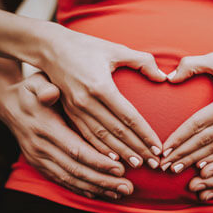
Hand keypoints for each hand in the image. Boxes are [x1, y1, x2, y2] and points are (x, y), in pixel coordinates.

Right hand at [0, 72, 133, 198]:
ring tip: (120, 193)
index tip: (120, 168)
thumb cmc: (31, 91)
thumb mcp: (36, 83)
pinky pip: (62, 180)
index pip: (75, 149)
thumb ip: (45, 88)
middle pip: (76, 170)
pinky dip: (81, 189)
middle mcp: (42, 148)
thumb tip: (50, 93)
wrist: (10, 105)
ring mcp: (39, 159)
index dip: (98, 161)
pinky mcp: (40, 165)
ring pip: (70, 179)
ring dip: (96, 188)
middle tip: (127, 187)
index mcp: (46, 128)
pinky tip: (98, 193)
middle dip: (103, 180)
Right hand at [41, 28, 166, 168]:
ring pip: (102, 138)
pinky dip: (100, 149)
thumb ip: (142, 61)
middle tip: (154, 163)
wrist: (49, 48)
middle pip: (117, 132)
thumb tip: (163, 77)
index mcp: (101, 86)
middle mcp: (87, 101)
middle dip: (137, 149)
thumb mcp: (115, 49)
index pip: (129, 117)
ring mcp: (75, 109)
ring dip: (121, 153)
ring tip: (137, 165)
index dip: (145, 134)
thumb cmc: (86, 46)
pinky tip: (112, 160)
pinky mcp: (69, 112)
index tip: (158, 147)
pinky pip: (86, 135)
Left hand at [161, 50, 212, 171]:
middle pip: (206, 140)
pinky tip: (200, 166)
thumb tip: (169, 78)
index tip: (164, 149)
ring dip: (196, 160)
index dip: (180, 137)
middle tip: (165, 165)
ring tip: (176, 168)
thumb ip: (191, 65)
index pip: (198, 124)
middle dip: (184, 154)